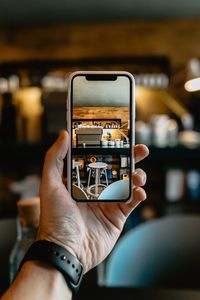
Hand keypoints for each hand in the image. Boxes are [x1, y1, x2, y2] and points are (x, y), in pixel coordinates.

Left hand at [37, 131, 148, 272]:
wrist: (66, 250)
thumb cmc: (54, 218)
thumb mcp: (50, 184)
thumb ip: (55, 158)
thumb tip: (64, 134)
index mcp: (81, 180)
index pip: (97, 159)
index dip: (109, 148)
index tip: (118, 137)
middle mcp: (95, 189)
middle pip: (117, 169)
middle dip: (130, 158)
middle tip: (140, 149)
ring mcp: (108, 202)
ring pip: (128, 183)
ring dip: (137, 175)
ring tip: (138, 175)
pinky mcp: (117, 216)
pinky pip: (132, 202)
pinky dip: (139, 195)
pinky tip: (139, 192)